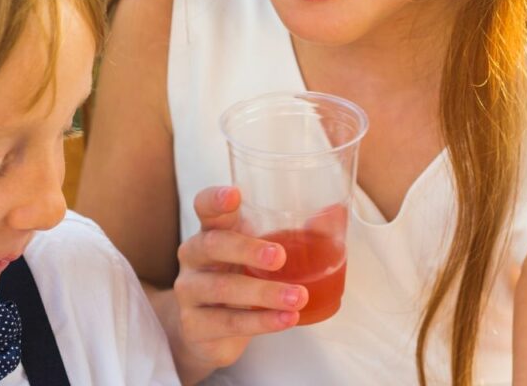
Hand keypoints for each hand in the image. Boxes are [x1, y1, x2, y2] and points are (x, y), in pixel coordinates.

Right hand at [172, 186, 308, 370]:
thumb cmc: (241, 278)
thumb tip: (337, 211)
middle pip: (211, 245)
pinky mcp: (194, 325)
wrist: (212, 333)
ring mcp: (189, 292)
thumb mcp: (263, 254)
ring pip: (221, 288)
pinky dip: (261, 321)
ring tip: (298, 297)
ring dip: (263, 293)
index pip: (205, 207)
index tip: (235, 194)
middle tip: (279, 256)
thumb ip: (298, 233)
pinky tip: (286, 319)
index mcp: (211, 231)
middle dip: (246, 249)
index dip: (215, 199)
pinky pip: (227, 322)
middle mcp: (194, 257)